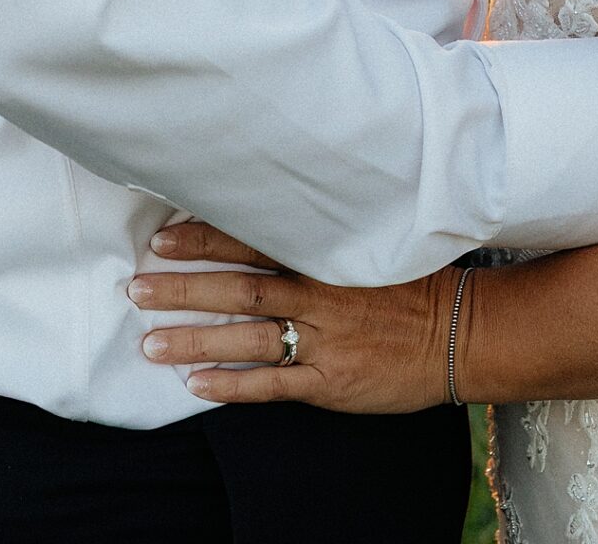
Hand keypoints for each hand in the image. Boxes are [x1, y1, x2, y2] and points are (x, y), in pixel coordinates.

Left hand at [129, 223, 457, 414]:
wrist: (459, 333)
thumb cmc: (413, 282)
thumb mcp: (370, 243)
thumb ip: (323, 234)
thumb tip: (272, 211)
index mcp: (323, 255)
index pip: (253, 240)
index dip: (206, 239)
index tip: (163, 237)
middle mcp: (317, 294)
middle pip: (238, 288)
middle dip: (184, 289)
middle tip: (137, 287)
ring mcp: (322, 341)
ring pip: (246, 338)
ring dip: (195, 341)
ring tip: (150, 343)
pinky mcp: (329, 383)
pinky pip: (271, 386)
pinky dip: (232, 386)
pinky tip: (196, 386)